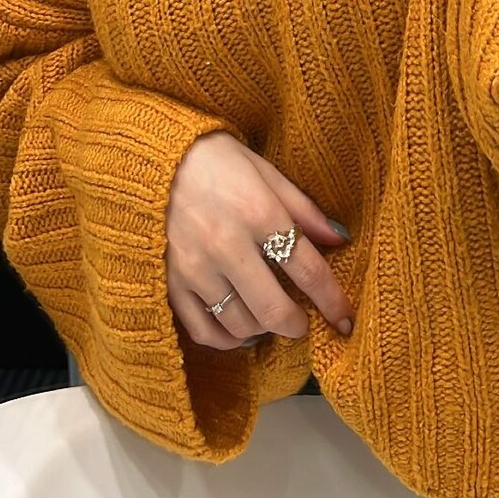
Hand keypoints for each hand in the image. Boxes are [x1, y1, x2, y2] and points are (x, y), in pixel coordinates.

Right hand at [164, 131, 354, 350]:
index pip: (307, 269)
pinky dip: (227, 339)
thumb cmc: (217, 160)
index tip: (345, 320)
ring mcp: (195, 267)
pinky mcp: (170, 282)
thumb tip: (340, 239)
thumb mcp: (266, 172)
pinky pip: (203, 330)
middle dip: (297, 325)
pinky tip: (238, 328)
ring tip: (268, 315)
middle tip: (304, 322)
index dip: (332, 301)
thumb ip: (303, 209)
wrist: (153, 158)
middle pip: (274, 310)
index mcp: (258, 212)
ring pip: (240, 325)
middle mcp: (226, 244)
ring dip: (263, 329)